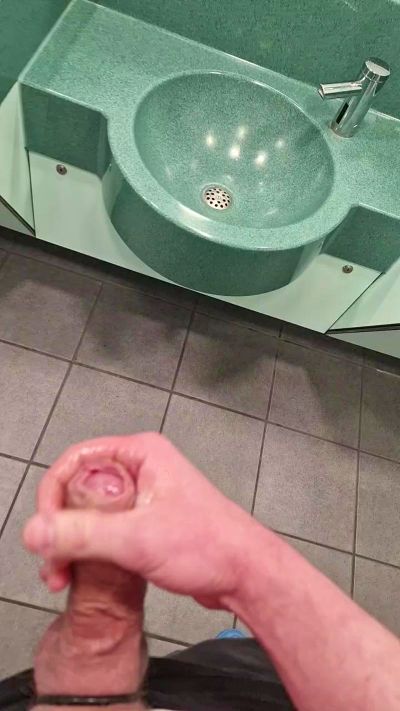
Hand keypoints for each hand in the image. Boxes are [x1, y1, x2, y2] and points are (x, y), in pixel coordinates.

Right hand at [24, 433, 253, 609]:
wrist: (245, 574)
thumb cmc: (210, 545)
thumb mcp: (138, 538)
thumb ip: (82, 534)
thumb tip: (36, 531)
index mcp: (141, 454)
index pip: (76, 460)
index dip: (53, 494)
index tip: (44, 529)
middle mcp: (140, 469)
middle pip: (78, 488)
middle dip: (58, 525)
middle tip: (53, 561)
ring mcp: (142, 496)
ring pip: (88, 512)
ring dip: (70, 543)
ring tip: (63, 575)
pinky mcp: (144, 522)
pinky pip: (103, 529)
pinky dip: (87, 550)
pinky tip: (80, 574)